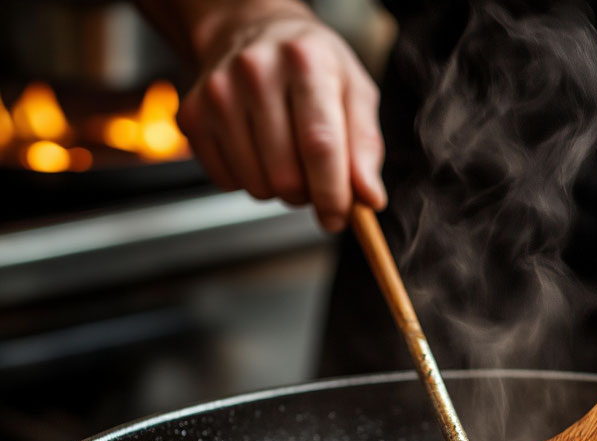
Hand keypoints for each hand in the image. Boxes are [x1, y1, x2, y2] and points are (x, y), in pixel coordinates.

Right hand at [176, 1, 384, 230]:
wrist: (250, 31)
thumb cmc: (311, 66)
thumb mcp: (355, 92)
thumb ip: (366, 147)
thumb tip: (369, 198)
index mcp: (305, 62)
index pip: (319, 146)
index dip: (332, 194)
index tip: (339, 218)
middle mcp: (255, 71)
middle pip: (287, 175)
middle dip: (308, 194)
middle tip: (314, 175)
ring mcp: (218, 93)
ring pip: (258, 186)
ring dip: (279, 189)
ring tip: (286, 156)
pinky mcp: (193, 116)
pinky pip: (228, 183)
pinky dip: (249, 181)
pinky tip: (257, 151)